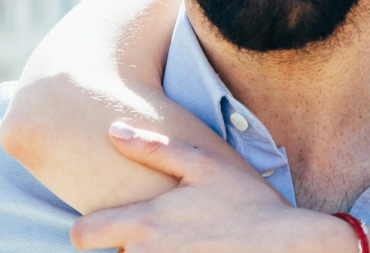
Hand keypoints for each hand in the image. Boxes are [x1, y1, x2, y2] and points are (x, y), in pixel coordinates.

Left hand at [69, 122, 354, 252]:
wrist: (287, 246)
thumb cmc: (247, 202)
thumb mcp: (203, 165)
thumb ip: (154, 148)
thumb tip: (113, 129)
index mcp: (145, 223)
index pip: (81, 235)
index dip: (90, 229)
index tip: (105, 226)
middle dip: (125, 248)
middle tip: (161, 236)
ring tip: (183, 245)